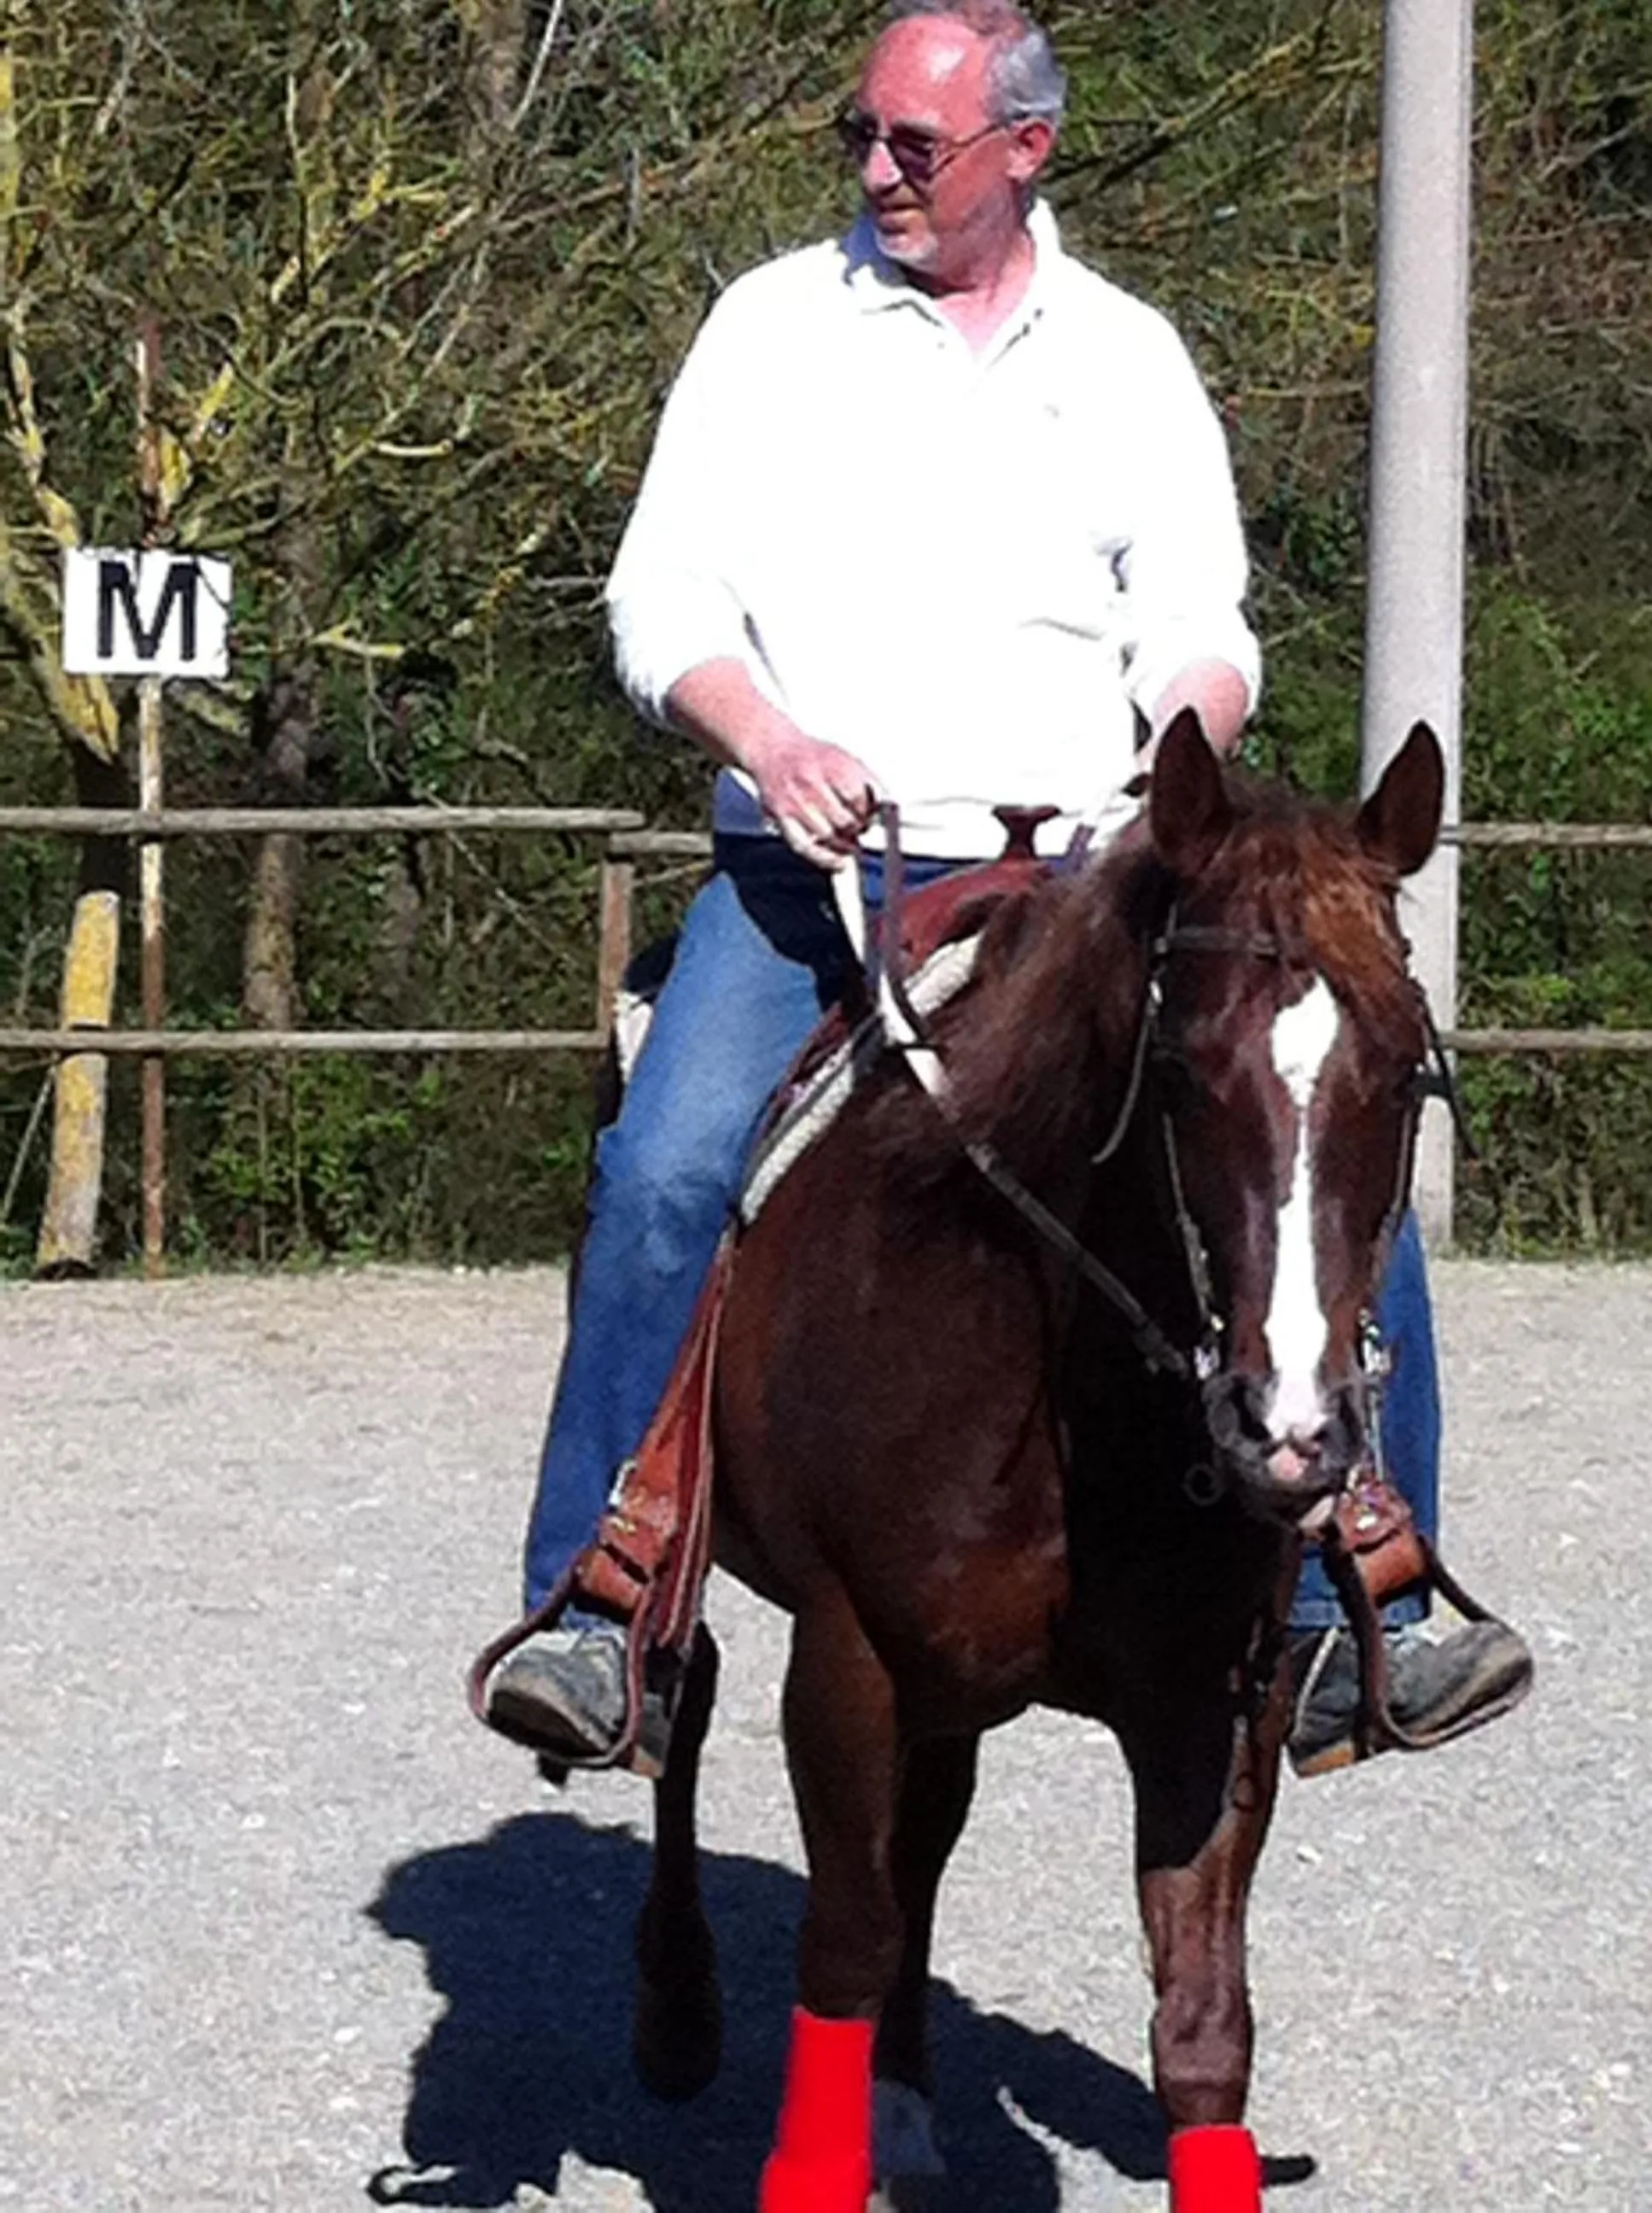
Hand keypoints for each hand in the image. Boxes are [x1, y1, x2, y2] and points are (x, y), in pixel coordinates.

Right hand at [752, 731, 882, 871]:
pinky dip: (824, 858)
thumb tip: (886, 805)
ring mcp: (796, 802)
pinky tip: (838, 862)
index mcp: (831, 765)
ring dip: (845, 845)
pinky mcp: (781, 817)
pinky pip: (804, 846)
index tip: (873, 816)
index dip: (871, 812)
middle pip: (845, 819)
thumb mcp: (843, 757)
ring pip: (828, 835)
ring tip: (851, 844)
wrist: (771, 748)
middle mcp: (812, 783)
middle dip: (858, 829)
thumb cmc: (809, 755)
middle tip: (861, 829)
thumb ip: (866, 779)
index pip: (860, 797)